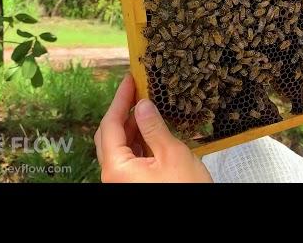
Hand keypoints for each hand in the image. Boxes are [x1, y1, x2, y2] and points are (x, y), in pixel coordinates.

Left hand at [94, 74, 212, 182]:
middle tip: (137, 89)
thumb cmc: (185, 190)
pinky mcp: (135, 184)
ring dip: (133, 126)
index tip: (130, 80)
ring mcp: (123, 181)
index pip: (110, 125)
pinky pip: (131, 158)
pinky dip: (139, 141)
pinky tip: (153, 129)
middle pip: (110, 136)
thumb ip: (154, 128)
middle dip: (123, 111)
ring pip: (120, 147)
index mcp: (116, 168)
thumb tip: (143, 105)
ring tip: (148, 106)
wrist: (193, 223)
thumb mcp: (172, 154)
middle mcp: (113, 176)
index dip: (120, 99)